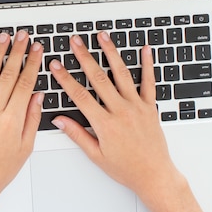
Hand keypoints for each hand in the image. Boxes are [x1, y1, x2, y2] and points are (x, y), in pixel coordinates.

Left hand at [0, 30, 43, 202]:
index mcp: (12, 120)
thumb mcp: (25, 147)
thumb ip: (32, 119)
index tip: (37, 49)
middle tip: (22, 36)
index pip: (25, 83)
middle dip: (17, 52)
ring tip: (3, 39)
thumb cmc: (0, 170)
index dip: (32, 63)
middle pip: (8, 75)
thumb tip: (37, 96)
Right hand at [49, 31, 175, 195]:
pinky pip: (149, 82)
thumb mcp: (96, 155)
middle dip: (84, 57)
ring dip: (111, 53)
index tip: (56, 65)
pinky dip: (147, 64)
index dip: (65, 78)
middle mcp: (120, 111)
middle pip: (98, 78)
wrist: (154, 175)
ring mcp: (137, 107)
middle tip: (75, 41)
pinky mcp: (150, 107)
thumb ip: (77, 134)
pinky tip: (145, 50)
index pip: (79, 95)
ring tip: (102, 36)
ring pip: (121, 74)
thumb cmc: (126, 168)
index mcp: (104, 124)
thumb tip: (59, 119)